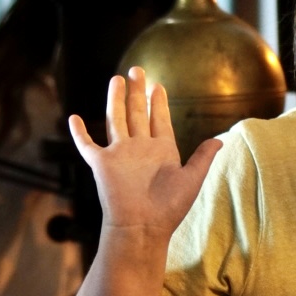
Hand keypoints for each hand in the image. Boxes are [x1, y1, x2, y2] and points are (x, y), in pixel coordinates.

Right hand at [68, 67, 221, 236]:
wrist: (143, 226)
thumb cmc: (170, 208)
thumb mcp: (193, 179)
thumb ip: (203, 157)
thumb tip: (221, 140)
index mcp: (162, 151)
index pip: (160, 120)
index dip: (159, 102)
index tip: (158, 85)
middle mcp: (140, 149)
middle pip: (138, 113)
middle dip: (138, 91)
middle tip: (137, 69)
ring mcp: (120, 154)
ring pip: (116, 119)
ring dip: (116, 100)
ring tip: (116, 79)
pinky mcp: (102, 164)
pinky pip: (87, 144)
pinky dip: (80, 132)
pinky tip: (74, 117)